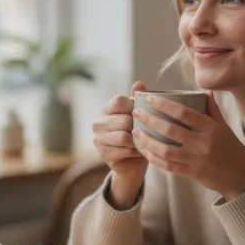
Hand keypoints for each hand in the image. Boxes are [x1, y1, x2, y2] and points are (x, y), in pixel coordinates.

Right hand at [92, 81, 148, 208]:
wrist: (133, 162)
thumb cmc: (138, 134)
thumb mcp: (140, 115)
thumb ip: (138, 99)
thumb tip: (139, 82)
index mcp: (107, 109)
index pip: (119, 100)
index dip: (134, 107)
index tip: (143, 114)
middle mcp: (98, 122)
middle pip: (124, 120)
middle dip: (139, 127)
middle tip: (147, 132)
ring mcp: (98, 139)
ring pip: (123, 137)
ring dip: (138, 141)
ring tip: (144, 141)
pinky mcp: (102, 154)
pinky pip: (124, 151)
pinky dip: (135, 152)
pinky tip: (139, 151)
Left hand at [132, 91, 244, 198]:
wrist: (241, 177)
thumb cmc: (232, 149)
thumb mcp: (224, 127)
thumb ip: (213, 110)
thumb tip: (205, 92)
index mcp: (210, 128)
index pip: (183, 112)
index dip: (164, 105)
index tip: (149, 99)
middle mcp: (202, 143)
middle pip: (170, 129)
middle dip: (149, 120)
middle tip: (136, 112)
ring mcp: (195, 159)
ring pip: (165, 149)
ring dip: (147, 140)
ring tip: (135, 132)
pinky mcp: (191, 173)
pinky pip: (167, 165)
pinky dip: (154, 158)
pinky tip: (144, 151)